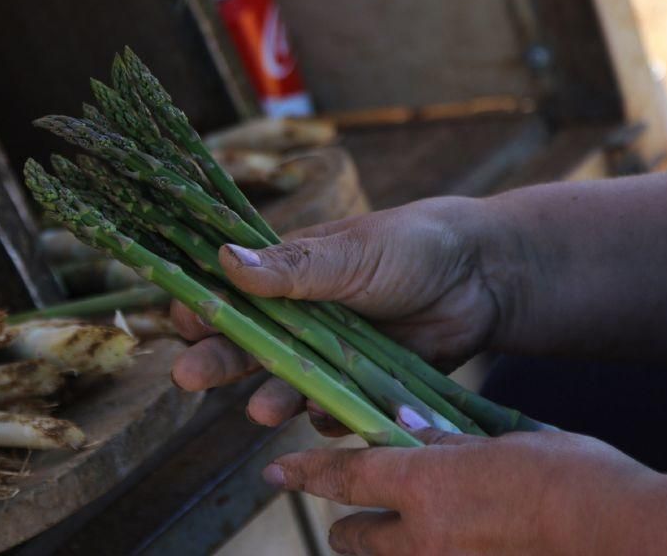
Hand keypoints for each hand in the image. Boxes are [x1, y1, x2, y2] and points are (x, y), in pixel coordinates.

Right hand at [170, 197, 507, 429]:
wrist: (485, 277)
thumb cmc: (413, 247)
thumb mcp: (351, 254)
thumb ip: (292, 268)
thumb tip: (224, 259)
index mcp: (293, 273)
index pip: (235, 291)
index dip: (205, 307)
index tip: (181, 324)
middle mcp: (306, 316)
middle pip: (251, 344)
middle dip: (219, 361)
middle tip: (186, 377)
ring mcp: (335, 351)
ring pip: (292, 382)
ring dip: (273, 398)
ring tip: (260, 413)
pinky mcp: (367, 381)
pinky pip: (340, 407)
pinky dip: (334, 416)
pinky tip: (329, 420)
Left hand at [263, 429, 666, 555]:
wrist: (619, 533)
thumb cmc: (565, 473)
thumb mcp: (498, 442)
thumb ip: (446, 442)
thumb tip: (405, 430)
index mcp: (424, 484)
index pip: (345, 478)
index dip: (306, 472)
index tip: (276, 470)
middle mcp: (423, 535)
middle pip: (355, 538)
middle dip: (347, 527)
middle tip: (351, 518)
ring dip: (385, 547)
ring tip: (406, 531)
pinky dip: (428, 554)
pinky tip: (457, 538)